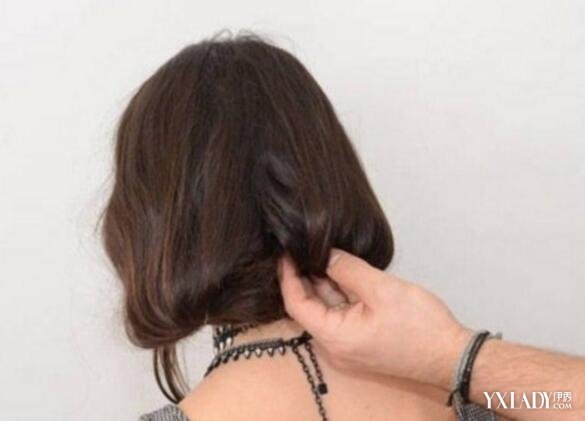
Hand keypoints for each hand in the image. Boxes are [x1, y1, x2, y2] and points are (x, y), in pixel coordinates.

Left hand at [279, 248, 472, 388]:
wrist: (452, 355)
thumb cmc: (420, 326)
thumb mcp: (382, 289)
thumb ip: (348, 269)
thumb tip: (326, 254)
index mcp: (334, 336)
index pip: (296, 304)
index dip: (288, 277)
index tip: (287, 254)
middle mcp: (335, 345)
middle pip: (309, 307)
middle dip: (304, 277)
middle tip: (301, 248)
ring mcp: (348, 345)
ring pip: (327, 309)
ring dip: (323, 284)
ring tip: (319, 253)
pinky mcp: (361, 342)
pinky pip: (342, 315)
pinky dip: (339, 293)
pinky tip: (341, 271)